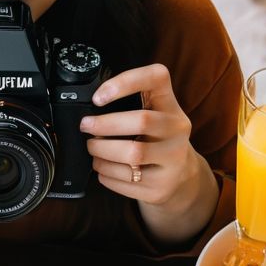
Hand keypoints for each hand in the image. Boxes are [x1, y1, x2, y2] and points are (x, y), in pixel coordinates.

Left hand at [80, 64, 198, 204]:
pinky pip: (126, 181)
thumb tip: (88, 108)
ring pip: (132, 155)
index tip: (98, 97)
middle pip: (142, 121)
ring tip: (93, 149)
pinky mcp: (162, 187)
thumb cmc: (156, 138)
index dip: (125, 82)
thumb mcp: (153, 115)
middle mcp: (178, 130)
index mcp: (171, 105)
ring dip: (101, 153)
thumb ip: (129, 105)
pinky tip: (103, 168)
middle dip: (104, 124)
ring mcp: (174, 160)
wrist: (180, 175)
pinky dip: (106, 174)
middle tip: (85, 126)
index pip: (156, 78)